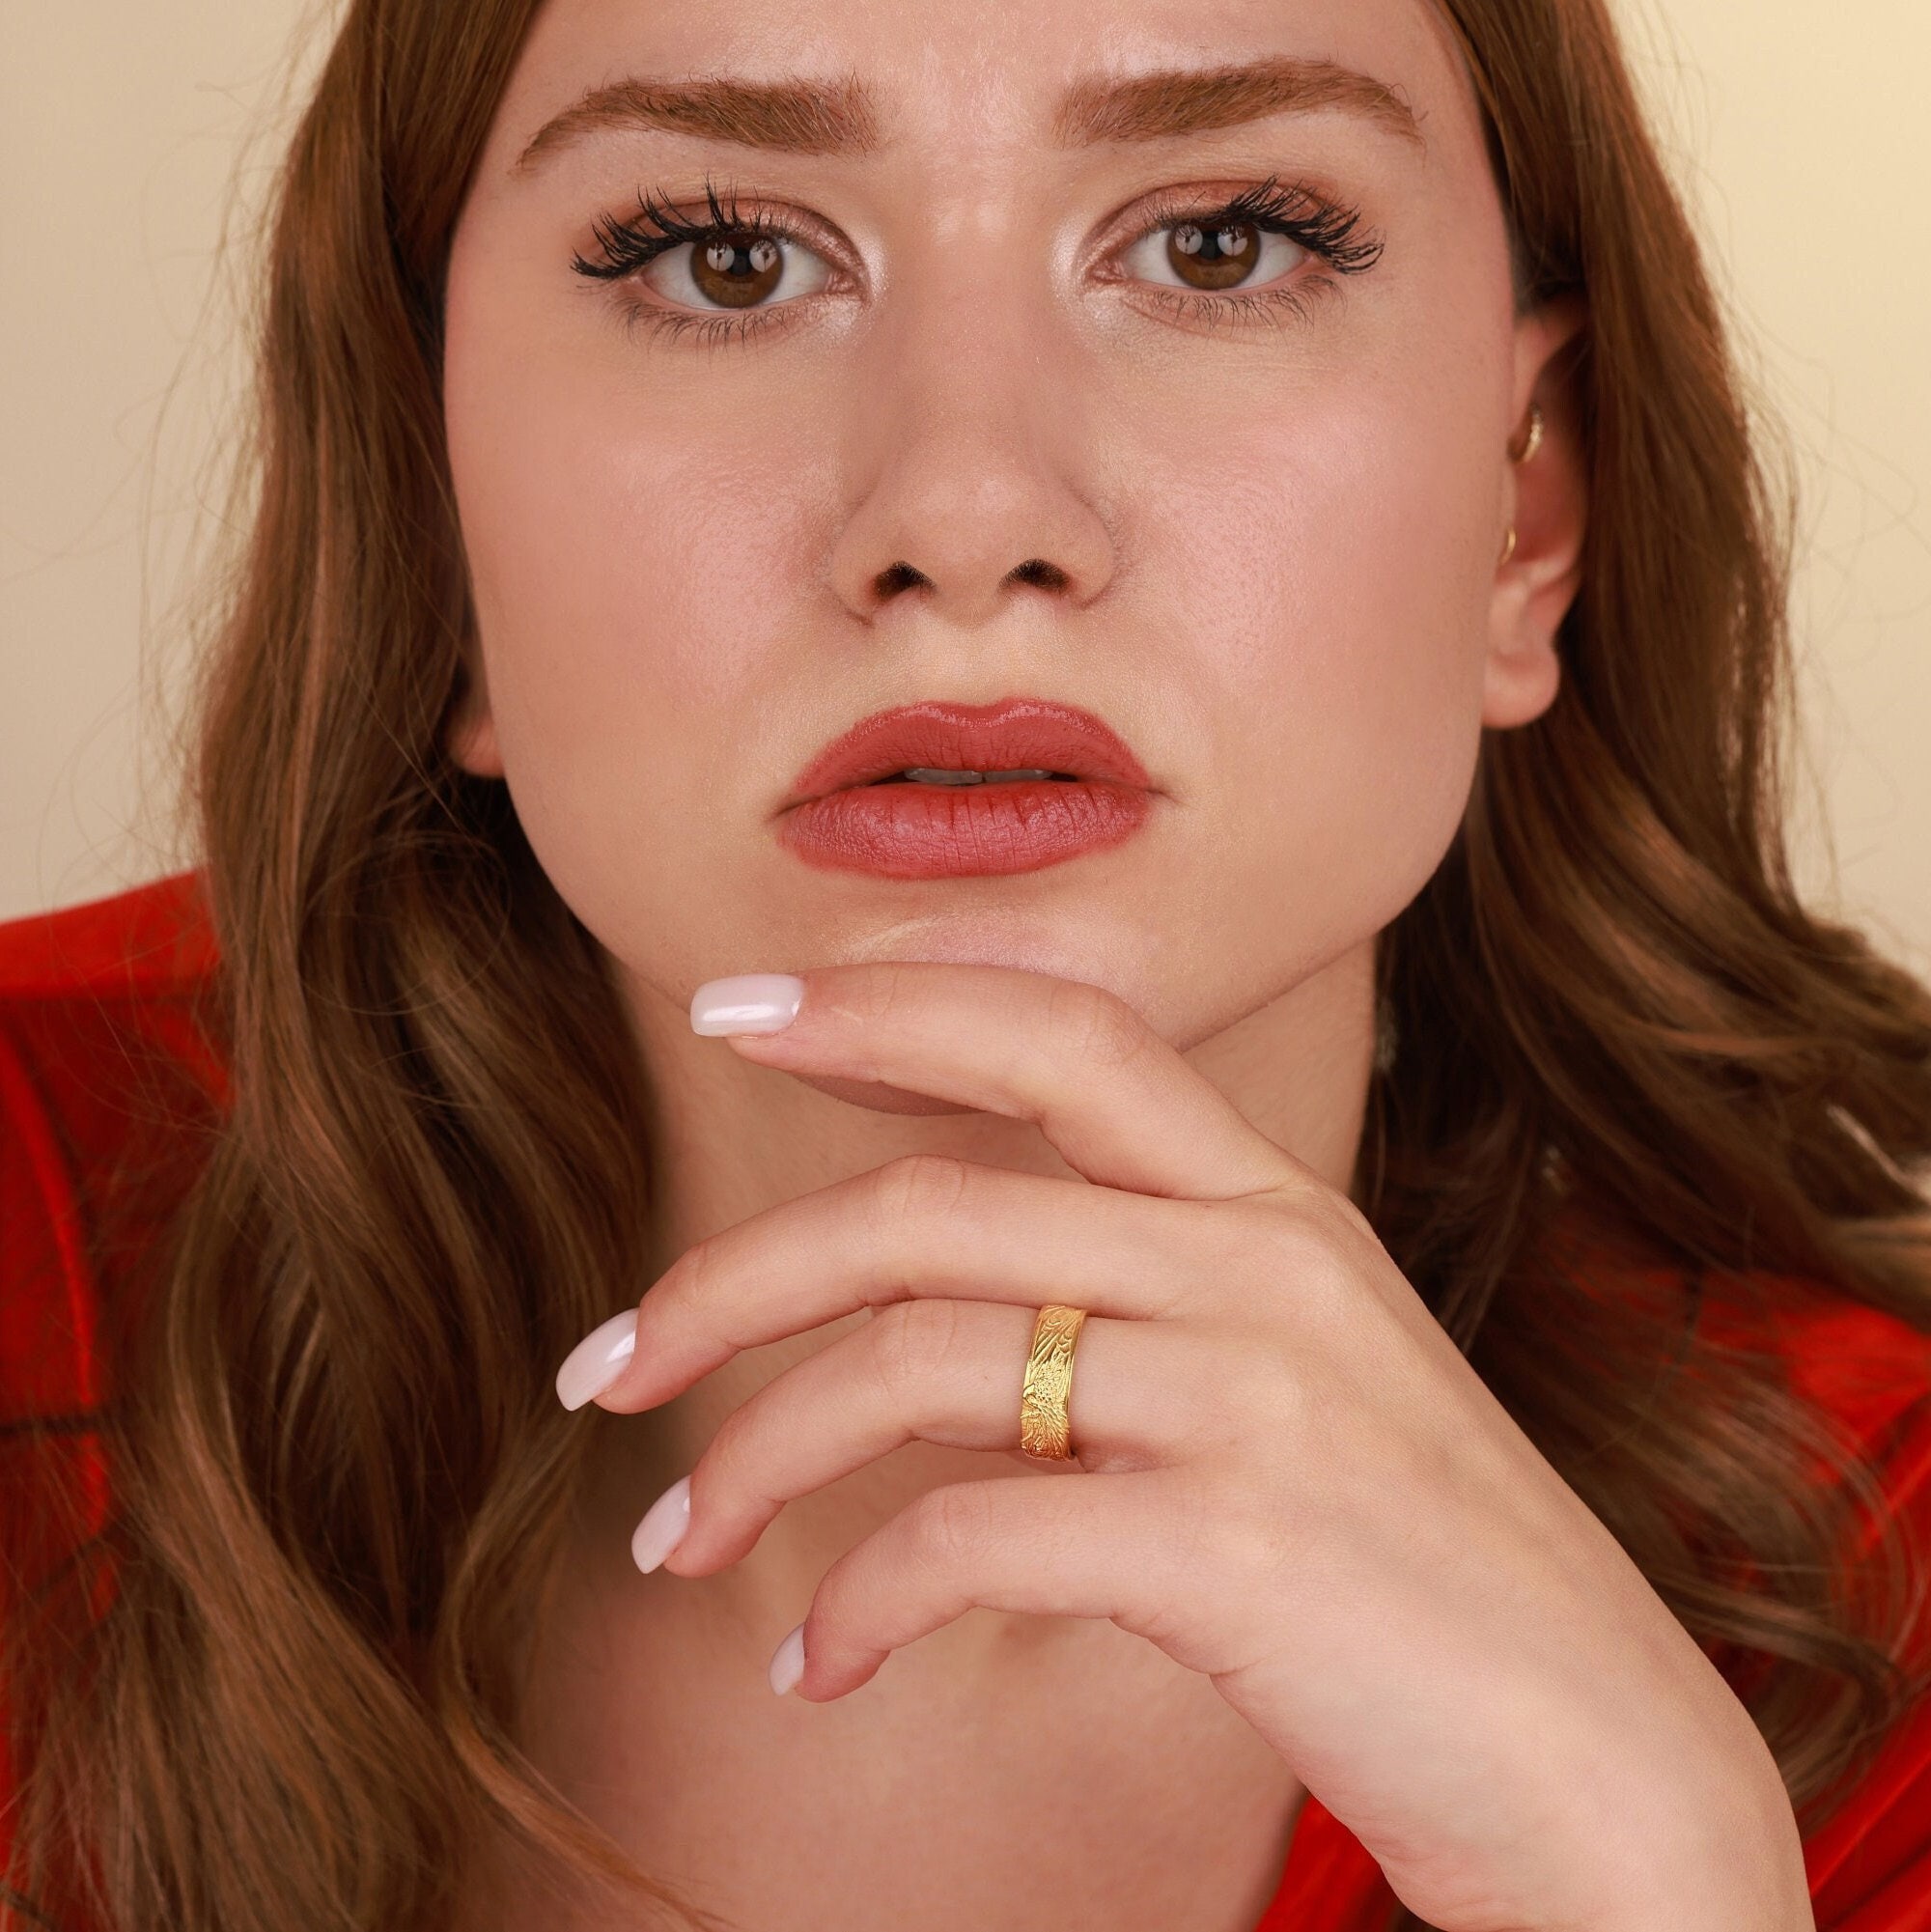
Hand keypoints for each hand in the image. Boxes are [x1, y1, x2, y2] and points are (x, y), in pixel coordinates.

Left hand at [565, 961, 1811, 1931]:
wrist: (1602, 1764)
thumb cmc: (1412, 1572)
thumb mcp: (1295, 1381)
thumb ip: (1139, 1311)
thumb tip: (919, 1321)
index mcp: (1269, 1205)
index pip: (1061, 1028)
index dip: (889, 1000)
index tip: (734, 1007)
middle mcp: (1262, 1262)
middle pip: (925, 1202)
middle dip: (728, 1277)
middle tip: (604, 1365)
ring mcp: (1255, 1393)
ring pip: (916, 1359)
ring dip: (754, 1456)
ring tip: (672, 1541)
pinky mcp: (1240, 1542)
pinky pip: (972, 1537)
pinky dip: (858, 1600)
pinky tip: (818, 1663)